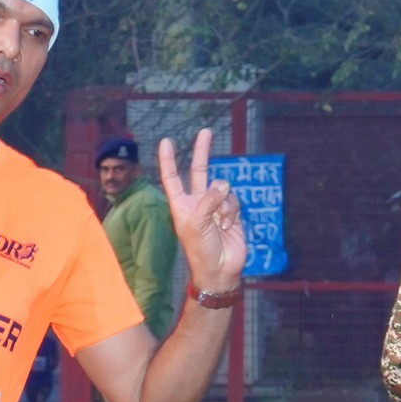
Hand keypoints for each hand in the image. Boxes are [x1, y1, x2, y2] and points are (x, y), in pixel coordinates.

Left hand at [156, 128, 247, 295]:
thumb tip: (223, 184)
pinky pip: (234, 200)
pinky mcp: (231, 212)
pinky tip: (228, 227)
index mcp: (181, 205)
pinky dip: (232, 212)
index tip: (166, 141)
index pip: (172, 178)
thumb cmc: (201, 251)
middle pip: (199, 171)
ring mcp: (215, 207)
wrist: (220, 270)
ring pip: (223, 188)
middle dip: (202, 152)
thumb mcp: (197, 224)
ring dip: (224, 204)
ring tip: (220, 223)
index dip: (169, 160)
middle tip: (205, 132)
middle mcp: (197, 203)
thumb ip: (208, 200)